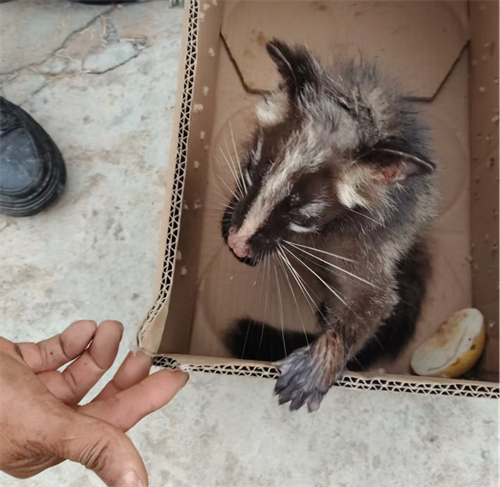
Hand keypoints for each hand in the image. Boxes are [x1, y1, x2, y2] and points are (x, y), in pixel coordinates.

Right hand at [0, 320, 187, 486]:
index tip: (175, 379)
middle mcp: (41, 421)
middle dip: (127, 375)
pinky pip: (55, 352)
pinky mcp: (17, 365)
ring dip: (100, 349)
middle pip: (100, 398)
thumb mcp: (44, 424)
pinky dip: (73, 339)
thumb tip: (136, 483)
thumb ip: (93, 445)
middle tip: (148, 355)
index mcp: (49, 445)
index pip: (112, 424)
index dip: (146, 400)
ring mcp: (28, 392)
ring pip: (80, 371)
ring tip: (109, 332)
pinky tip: (83, 330)